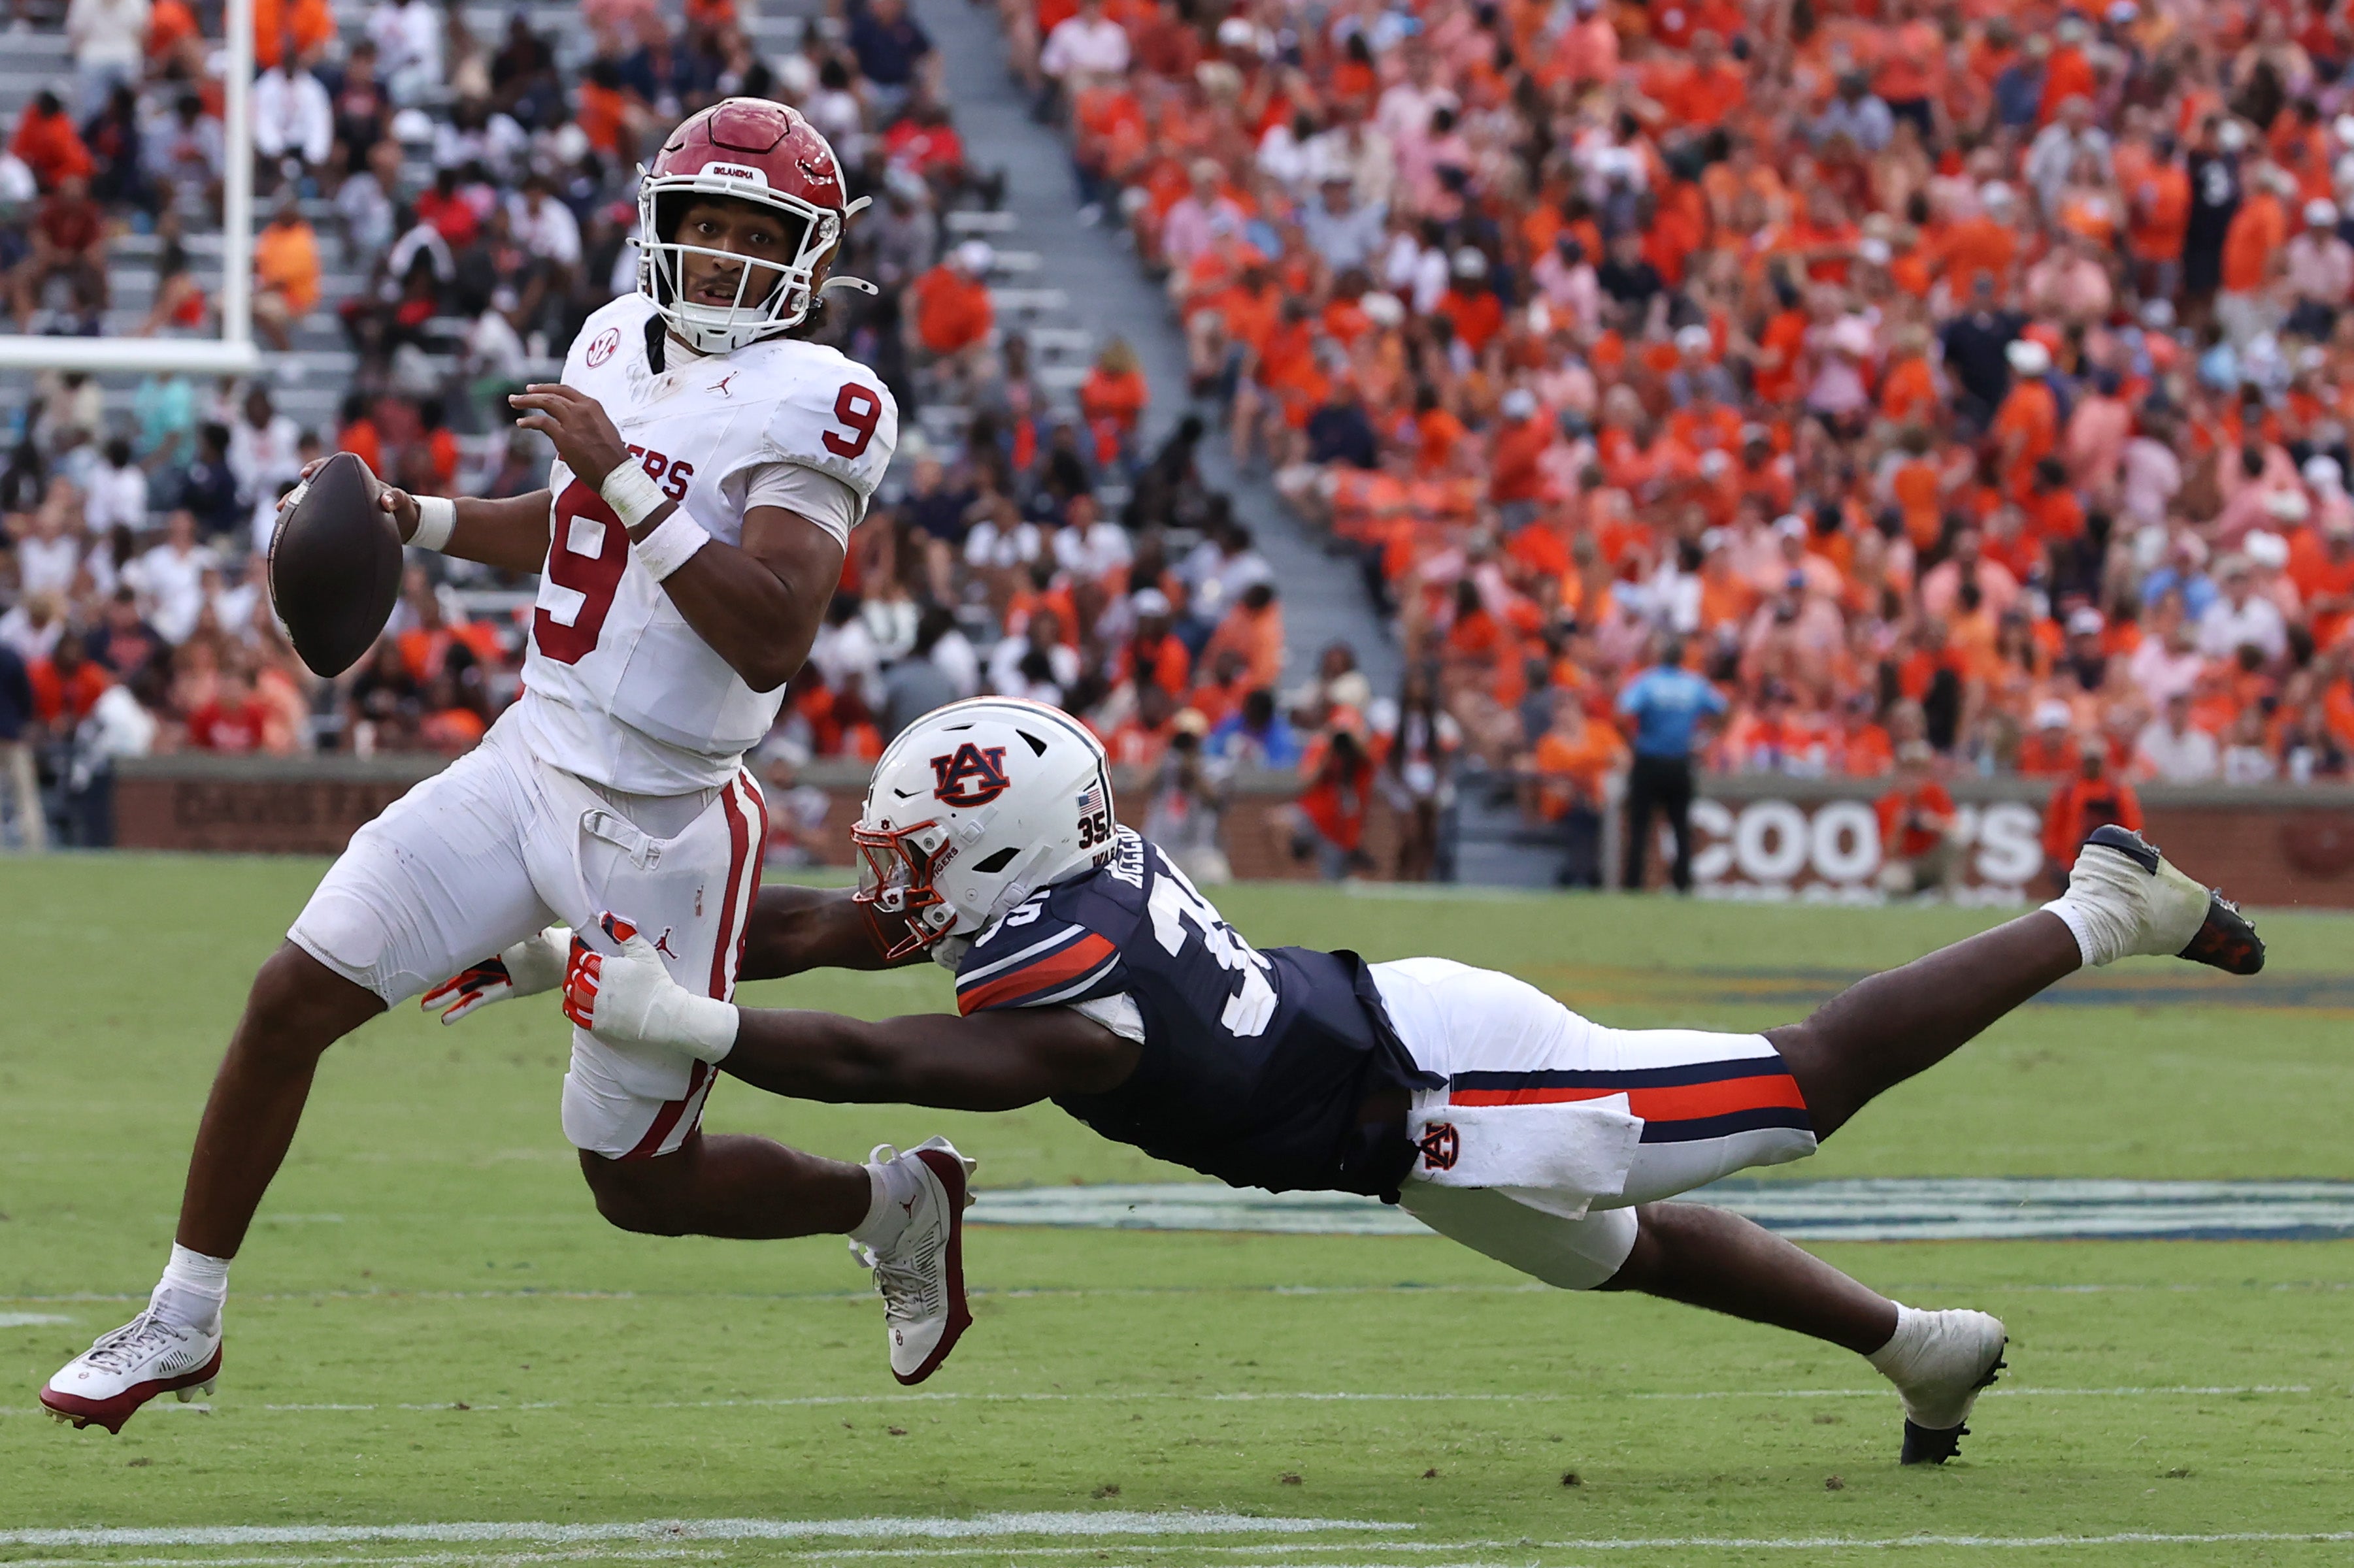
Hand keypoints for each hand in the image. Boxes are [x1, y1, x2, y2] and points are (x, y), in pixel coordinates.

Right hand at [280, 455, 421, 541]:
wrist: (407, 525)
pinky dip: (305, 521)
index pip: (332, 466)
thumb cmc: (405, 510)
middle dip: (296, 494)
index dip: (316, 467)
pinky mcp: (339, 517)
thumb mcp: (402, 503)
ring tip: (280, 519)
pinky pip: (318, 517)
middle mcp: (345, 489)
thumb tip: (386, 501)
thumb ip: (396, 499)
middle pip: (314, 486)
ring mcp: (340, 503)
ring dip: (296, 509)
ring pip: (312, 502)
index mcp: (357, 478)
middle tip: (281, 505)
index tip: (305, 474)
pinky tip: (292, 532)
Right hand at [420, 926, 570, 1023]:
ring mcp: (493, 975)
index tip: (422, 955)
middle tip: (411, 984)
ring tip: (424, 1006)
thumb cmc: (551, 944)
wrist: (564, 960)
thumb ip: (535, 936)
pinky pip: (479, 1000)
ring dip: (445, 996)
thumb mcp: (542, 940)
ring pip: (464, 986)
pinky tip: (446, 1020)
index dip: (445, 950)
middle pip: (458, 967)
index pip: (465, 945)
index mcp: (493, 941)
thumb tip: (536, 931)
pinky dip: (463, 1009)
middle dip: (437, 976)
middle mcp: (489, 958)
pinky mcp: (501, 990)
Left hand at [508, 383, 631, 487]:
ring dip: (526, 401)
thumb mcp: (604, 429)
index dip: (548, 387)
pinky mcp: (564, 437)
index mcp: (593, 406)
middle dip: (533, 393)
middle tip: (521, 394)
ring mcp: (572, 422)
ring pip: (545, 403)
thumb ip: (589, 421)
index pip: (566, 391)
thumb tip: (576, 424)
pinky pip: (541, 423)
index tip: (536, 389)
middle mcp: (582, 409)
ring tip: (514, 402)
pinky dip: (529, 422)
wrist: (616, 472)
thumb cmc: (613, 457)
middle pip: (552, 394)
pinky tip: (521, 423)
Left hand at [561, 914, 737, 1061]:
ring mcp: (596, 1008)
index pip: (583, 957)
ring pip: (573, 995)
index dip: (582, 952)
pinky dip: (571, 1007)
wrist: (665, 1014)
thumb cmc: (657, 982)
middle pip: (575, 976)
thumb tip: (606, 917)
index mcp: (605, 969)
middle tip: (582, 966)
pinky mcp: (598, 1025)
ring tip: (578, 982)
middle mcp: (596, 989)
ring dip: (572, 987)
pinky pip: (576, 1015)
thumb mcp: (644, 953)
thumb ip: (625, 934)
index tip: (584, 949)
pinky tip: (575, 1001)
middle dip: (576, 969)